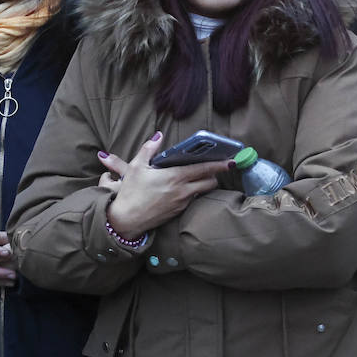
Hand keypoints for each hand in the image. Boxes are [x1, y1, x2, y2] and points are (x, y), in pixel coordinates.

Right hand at [99, 132, 229, 238]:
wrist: (126, 220)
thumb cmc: (130, 193)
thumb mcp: (136, 167)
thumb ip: (149, 149)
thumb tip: (158, 135)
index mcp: (175, 177)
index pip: (204, 168)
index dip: (220, 164)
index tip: (231, 160)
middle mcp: (183, 190)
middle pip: (211, 181)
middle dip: (216, 174)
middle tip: (217, 167)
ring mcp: (182, 202)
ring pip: (203, 191)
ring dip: (205, 183)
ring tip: (201, 176)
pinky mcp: (179, 212)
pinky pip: (193, 199)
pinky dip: (194, 192)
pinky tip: (186, 188)